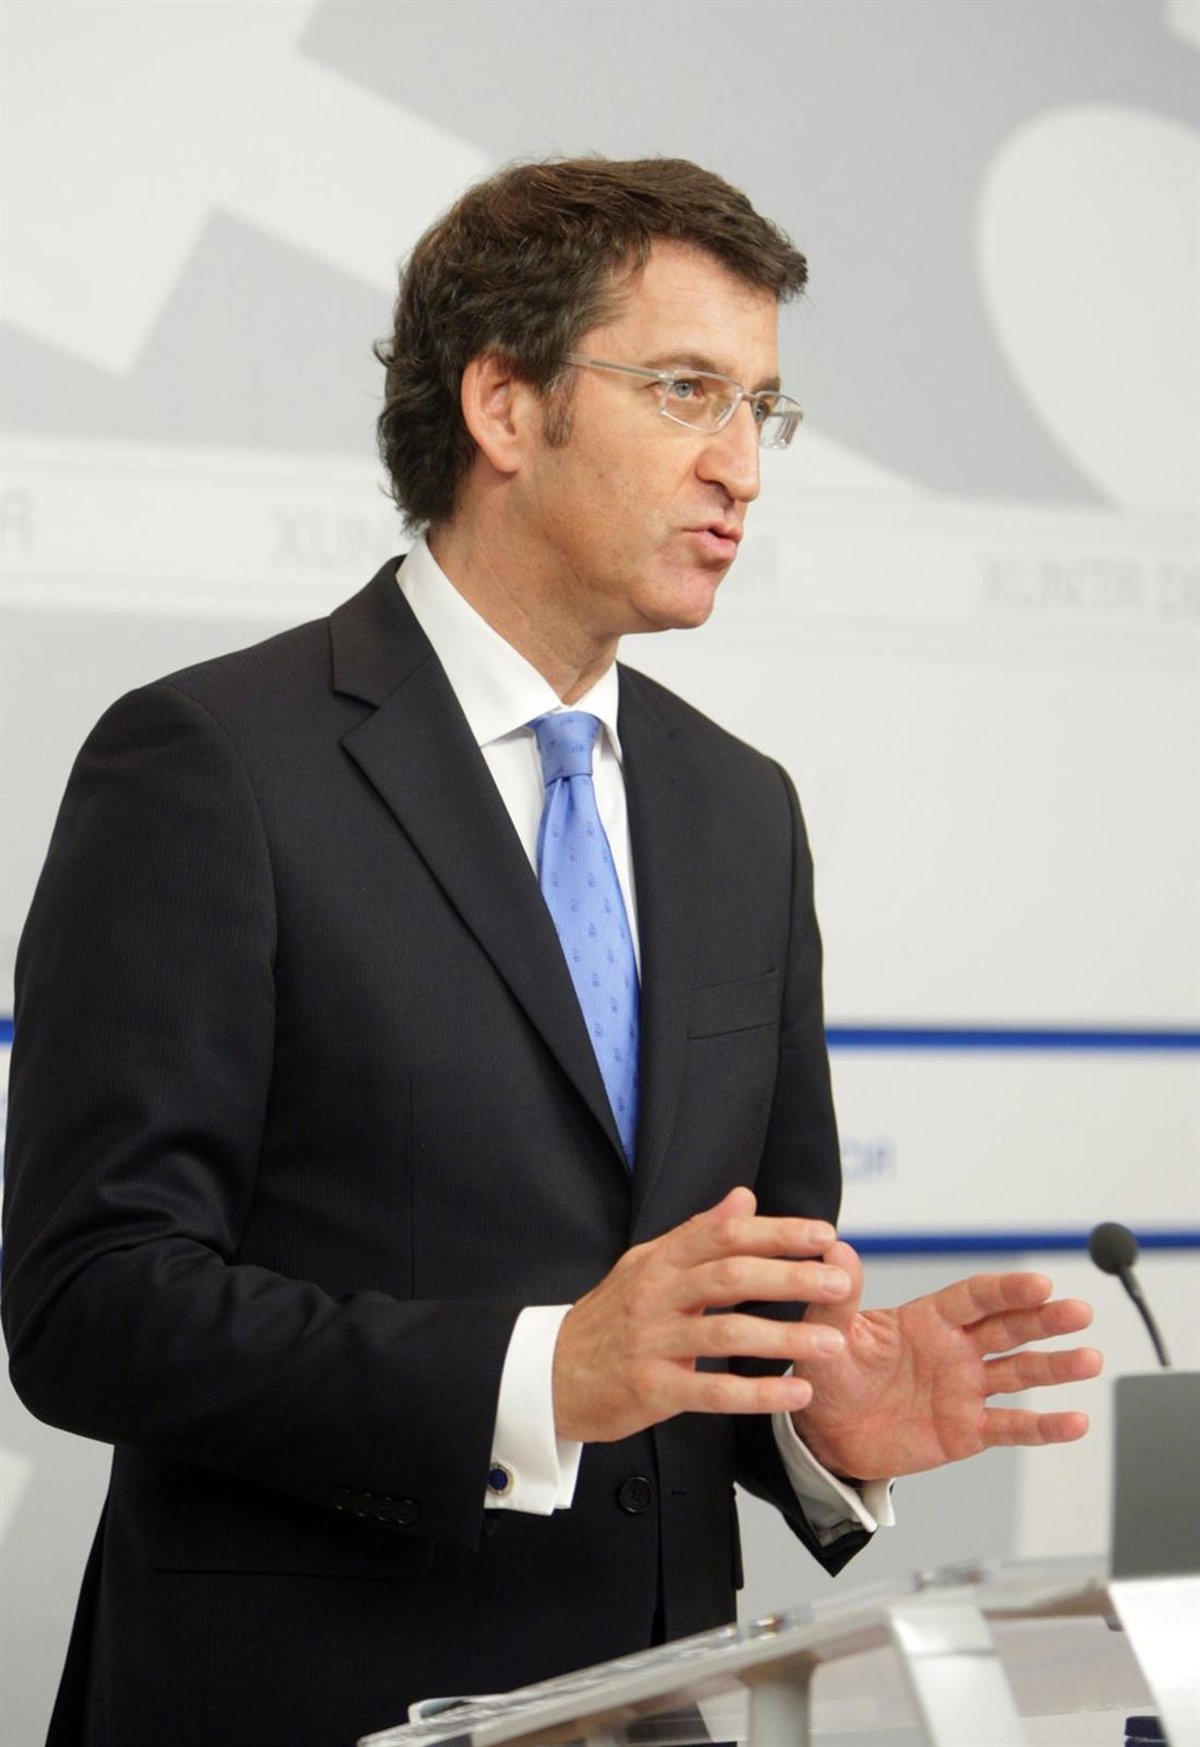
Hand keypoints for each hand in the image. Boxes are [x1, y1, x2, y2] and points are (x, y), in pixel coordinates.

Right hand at [552, 1187, 852, 1442]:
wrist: (548, 1374)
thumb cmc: (608, 1319)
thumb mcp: (647, 1264)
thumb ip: (698, 1233)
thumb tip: (745, 1198)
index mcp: (660, 1260)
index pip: (724, 1235)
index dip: (777, 1232)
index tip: (824, 1235)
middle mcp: (655, 1294)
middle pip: (731, 1276)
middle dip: (791, 1277)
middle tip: (840, 1282)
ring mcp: (651, 1341)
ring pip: (726, 1334)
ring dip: (784, 1338)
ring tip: (831, 1343)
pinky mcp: (650, 1389)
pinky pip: (711, 1391)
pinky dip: (756, 1394)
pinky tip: (795, 1393)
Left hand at [790, 1242, 1102, 1479]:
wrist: (825, 1431)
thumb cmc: (828, 1373)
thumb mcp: (827, 1334)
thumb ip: (839, 1297)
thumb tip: (837, 1249)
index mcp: (927, 1319)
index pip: (974, 1298)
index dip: (1007, 1291)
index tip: (1039, 1283)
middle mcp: (955, 1349)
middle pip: (1009, 1328)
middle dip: (1045, 1320)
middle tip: (1079, 1311)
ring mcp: (965, 1389)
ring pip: (1020, 1373)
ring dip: (1057, 1366)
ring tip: (1091, 1358)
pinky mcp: (967, 1430)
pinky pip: (1012, 1425)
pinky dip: (1044, 1426)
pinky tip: (1076, 1421)